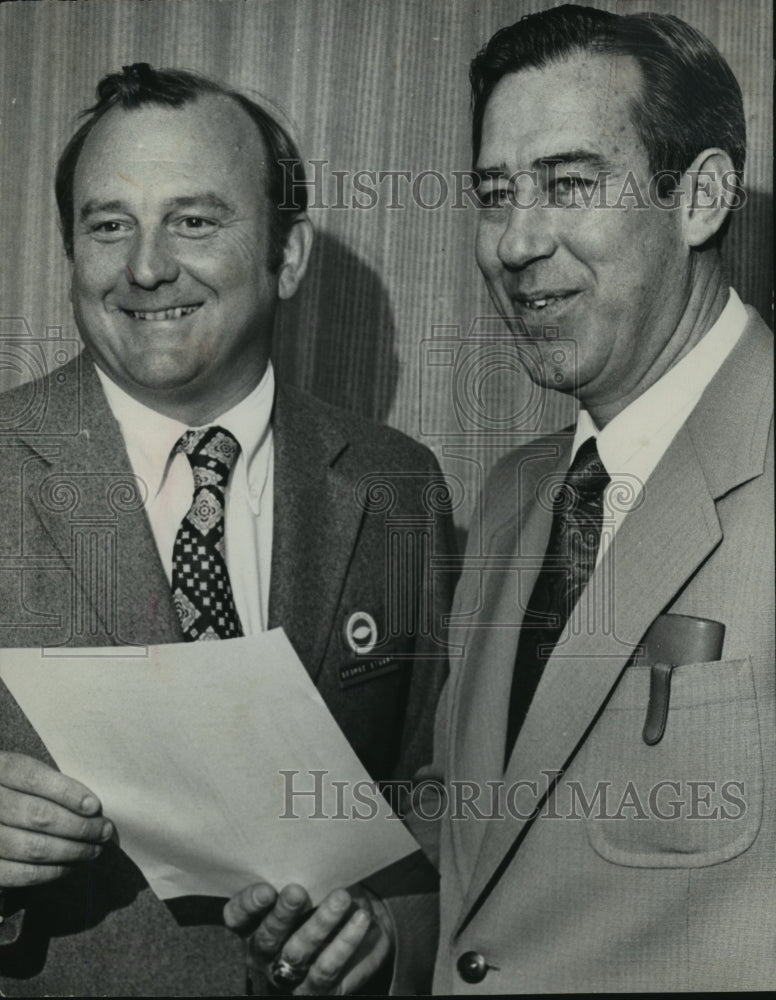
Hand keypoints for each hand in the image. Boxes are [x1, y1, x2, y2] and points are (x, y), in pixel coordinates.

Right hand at [0, 751, 112, 887]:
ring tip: (95, 849)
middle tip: (104, 830)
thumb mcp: (30, 775)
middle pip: (37, 815)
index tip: (94, 806)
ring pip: (33, 847)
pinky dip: (53, 871)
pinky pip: (22, 874)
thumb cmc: (21, 792)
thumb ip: (54, 785)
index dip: (67, 792)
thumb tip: (92, 808)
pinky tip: (71, 865)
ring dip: (72, 850)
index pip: (33, 778)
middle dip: (79, 826)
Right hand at [224, 880, 393, 994]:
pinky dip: (346, 943)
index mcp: (253, 926)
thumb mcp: (303, 889)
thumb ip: (300, 874)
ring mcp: (288, 976)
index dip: (248, 904)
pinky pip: (328, 970)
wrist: (350, 939)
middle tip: (298, 892)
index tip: (266, 889)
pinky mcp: (314, 991)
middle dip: (283, 914)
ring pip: (299, 953)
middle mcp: (265, 954)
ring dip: (320, 924)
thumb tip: (316, 848)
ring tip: (341, 897)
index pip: (237, 916)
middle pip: (267, 937)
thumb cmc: (318, 902)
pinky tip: (362, 920)